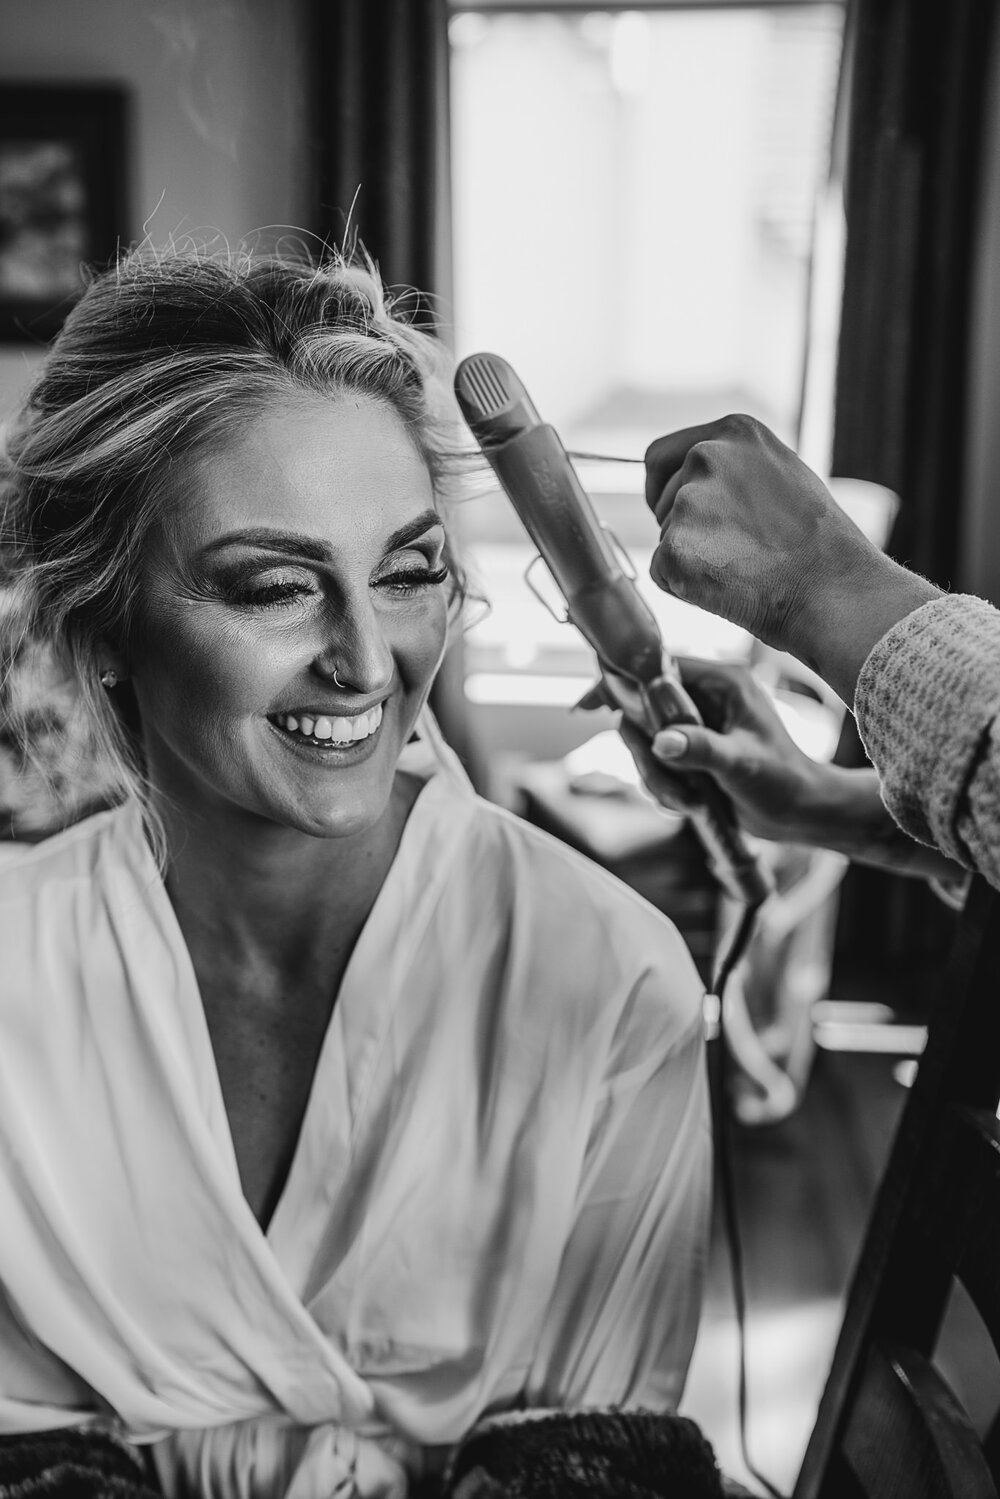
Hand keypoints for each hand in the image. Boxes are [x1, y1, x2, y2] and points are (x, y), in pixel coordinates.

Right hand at [618, 658, 831, 844]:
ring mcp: (695, 724)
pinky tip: (690, 803)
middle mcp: (705, 697)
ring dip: (657, 777)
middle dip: (646, 753)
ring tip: (689, 801)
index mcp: (722, 682)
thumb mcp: (742, 764)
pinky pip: (654, 762)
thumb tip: (661, 741)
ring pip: (645, 742)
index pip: (658, 667)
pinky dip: (664, 787)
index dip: (621, 684)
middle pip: (642, 710)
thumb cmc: (783, 782)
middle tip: (666, 781)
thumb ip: (701, 749)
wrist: (799, 814)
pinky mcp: (690, 749)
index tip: (587, 704)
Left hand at [644, 415, 939, 702]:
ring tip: (742, 568)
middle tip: (731, 551)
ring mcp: (688, 502)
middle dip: (682, 526)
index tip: (676, 510)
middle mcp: (706, 456)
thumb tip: (693, 476)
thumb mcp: (781, 474)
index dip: (663, 488)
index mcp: (733, 432)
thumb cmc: (817, 543)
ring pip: (665, 537)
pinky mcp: (675, 548)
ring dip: (690, 556)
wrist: (833, 592)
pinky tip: (727, 587)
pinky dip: (684, 586)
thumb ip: (734, 468)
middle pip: (660, 498)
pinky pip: (661, 572)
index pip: (660, 456)